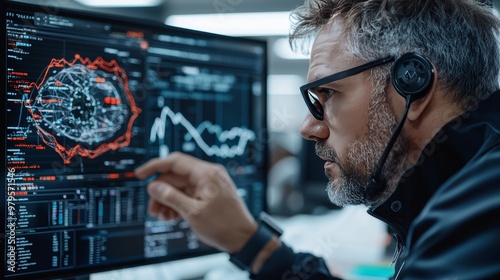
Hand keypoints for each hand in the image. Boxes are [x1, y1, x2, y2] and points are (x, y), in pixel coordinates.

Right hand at [134, 152, 257, 252]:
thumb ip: (171, 197)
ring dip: (169, 200)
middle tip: (153, 211)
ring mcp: (210, 184)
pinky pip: (189, 193)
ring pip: (181, 187)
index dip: (154, 166)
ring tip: (163, 218)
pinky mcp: (210, 194)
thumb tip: (153, 186)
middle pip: (175, 177)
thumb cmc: (223, 225)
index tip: (139, 175)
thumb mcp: (192, 212)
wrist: (244, 238)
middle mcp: (208, 175)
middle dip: (161, 193)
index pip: (175, 161)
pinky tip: (172, 217)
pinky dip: (179, 203)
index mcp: (206, 173)